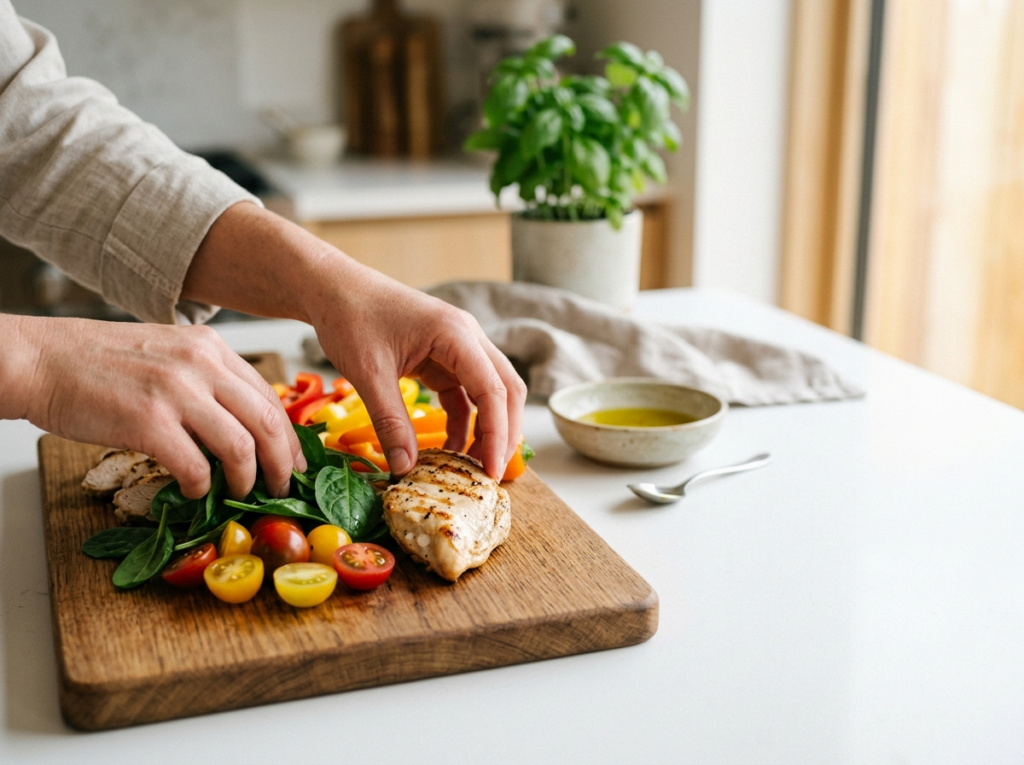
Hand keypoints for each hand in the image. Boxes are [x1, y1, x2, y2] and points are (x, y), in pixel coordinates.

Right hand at [2, 315, 303, 498]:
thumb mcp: (168, 355)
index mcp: (210, 348)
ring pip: (240, 446)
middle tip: (281, 487)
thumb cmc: (98, 363)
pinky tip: (193, 490)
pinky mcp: (149, 421)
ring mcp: (176, 391)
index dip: (288, 436)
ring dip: (247, 479)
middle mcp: (200, 364)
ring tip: (240, 494)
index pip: (268, 396)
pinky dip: (201, 485)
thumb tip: (241, 425)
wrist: (41, 359)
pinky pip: (195, 465)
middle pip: (267, 422)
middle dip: (282, 462)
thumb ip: (207, 381)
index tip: (295, 461)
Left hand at [306, 262, 526, 479]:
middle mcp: (466, 337)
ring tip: (471, 466)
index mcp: (455, 334)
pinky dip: (462, 421)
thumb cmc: (350, 318)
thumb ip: (390, 422)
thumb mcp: (368, 373)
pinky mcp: (443, 356)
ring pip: (489, 392)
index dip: (498, 433)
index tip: (490, 470)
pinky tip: (448, 447)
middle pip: (505, 390)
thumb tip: (406, 467)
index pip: (493, 390)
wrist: (332, 288)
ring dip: (486, 428)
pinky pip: (464, 393)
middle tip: (491, 473)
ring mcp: (457, 346)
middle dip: (504, 433)